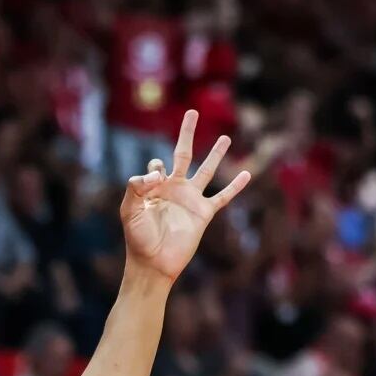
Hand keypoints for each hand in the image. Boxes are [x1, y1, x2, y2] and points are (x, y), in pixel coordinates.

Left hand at [119, 110, 252, 282]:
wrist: (153, 264)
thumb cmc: (138, 239)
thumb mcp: (129, 210)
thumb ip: (135, 187)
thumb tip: (156, 171)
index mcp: (155, 187)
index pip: (156, 166)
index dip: (154, 170)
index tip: (153, 184)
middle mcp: (174, 189)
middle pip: (183, 154)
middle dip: (187, 133)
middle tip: (192, 112)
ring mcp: (190, 200)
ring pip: (206, 171)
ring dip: (215, 154)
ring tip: (225, 138)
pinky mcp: (203, 213)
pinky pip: (222, 197)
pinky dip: (235, 187)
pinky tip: (246, 175)